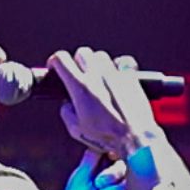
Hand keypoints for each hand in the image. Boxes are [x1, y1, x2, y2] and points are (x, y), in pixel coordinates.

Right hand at [47, 48, 164, 159]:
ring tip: (98, 78)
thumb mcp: (76, 130)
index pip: (61, 59)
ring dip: (97, 64)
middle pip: (82, 53)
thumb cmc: (106, 136)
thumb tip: (67, 103)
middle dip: (77, 62)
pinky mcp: (131, 77)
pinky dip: (119, 66)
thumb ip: (66, 112)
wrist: (134, 137)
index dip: (55, 62)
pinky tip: (118, 77)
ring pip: (101, 56)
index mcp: (80, 87)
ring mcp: (115, 74)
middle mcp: (97, 75)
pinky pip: (123, 62)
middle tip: (79, 74)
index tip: (55, 67)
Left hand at [61, 150, 131, 189]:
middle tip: (97, 186)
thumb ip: (91, 159)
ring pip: (124, 187)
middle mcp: (112, 181)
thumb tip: (99, 140)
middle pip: (123, 171)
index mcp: (101, 170)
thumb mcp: (80, 177)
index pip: (116, 159)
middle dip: (109, 180)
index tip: (100, 177)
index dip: (112, 168)